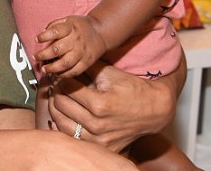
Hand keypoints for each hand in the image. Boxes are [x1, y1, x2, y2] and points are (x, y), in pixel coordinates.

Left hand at [36, 15, 106, 76]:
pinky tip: (57, 74)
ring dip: (52, 68)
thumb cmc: (81, 26)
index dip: (44, 36)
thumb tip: (42, 32)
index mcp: (70, 28)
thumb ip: (54, 25)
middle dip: (43, 55)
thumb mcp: (68, 19)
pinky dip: (64, 75)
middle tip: (35, 57)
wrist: (100, 32)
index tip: (36, 39)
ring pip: (65, 63)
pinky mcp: (86, 63)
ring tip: (44, 69)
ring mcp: (81, 53)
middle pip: (57, 49)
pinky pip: (74, 71)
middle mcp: (76, 40)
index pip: (55, 32)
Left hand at [48, 61, 178, 153]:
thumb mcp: (108, 72)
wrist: (153, 109)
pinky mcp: (103, 149)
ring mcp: (100, 141)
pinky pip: (74, 139)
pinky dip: (65, 126)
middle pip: (60, 105)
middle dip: (56, 91)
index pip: (65, 88)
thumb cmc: (131, 88)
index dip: (60, 78)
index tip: (60, 75)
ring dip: (56, 109)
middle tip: (57, 85)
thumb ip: (84, 66)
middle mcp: (98, 125)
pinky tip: (67, 115)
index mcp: (99, 104)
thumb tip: (62, 62)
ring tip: (59, 99)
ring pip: (61, 124)